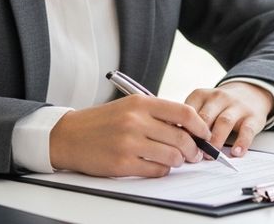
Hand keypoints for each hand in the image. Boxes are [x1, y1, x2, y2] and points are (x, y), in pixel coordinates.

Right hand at [49, 95, 207, 177]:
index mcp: (141, 103)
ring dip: (178, 161)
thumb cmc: (102, 121)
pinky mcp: (121, 164)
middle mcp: (136, 121)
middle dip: (193, 149)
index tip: (205, 134)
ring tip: (176, 160)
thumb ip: (157, 114)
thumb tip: (189, 129)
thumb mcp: (130, 107)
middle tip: (195, 154)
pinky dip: (162, 170)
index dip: (200, 126)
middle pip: (181, 138)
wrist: (68, 136)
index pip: (184, 113)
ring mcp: (128, 143)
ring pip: (171, 156)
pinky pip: (156, 170)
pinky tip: (158, 166)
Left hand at [185, 82, 273, 156]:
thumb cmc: (219, 106)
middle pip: (205, 117)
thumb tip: (173, 142)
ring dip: (216, 141)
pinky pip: (247, 130)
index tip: (178, 145)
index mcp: (201, 95)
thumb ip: (189, 120)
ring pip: (225, 122)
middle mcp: (219, 98)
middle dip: (198, 138)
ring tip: (211, 156)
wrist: (250, 93)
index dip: (182, 130)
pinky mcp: (253, 116)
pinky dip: (242, 142)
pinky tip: (236, 152)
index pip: (188, 112)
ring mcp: (237, 106)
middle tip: (193, 154)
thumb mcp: (202, 105)